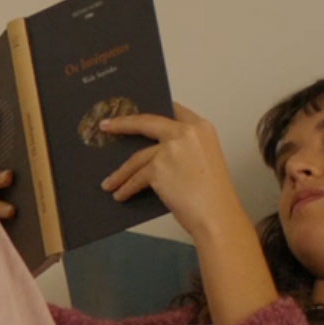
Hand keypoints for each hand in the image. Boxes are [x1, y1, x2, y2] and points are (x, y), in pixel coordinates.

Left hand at [97, 104, 245, 241]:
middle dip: (123, 124)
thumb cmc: (213, 195)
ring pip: (137, 158)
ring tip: (110, 183)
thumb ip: (184, 149)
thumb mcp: (204, 160)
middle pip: (147, 122)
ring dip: (121, 173)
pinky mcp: (159, 168)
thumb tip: (152, 153)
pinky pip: (136, 177)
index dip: (154, 109)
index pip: (173, 109)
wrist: (217, 215)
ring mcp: (171, 148)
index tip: (137, 109)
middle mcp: (187, 132)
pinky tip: (120, 195)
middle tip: (106, 126)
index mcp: (201, 128)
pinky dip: (126, 188)